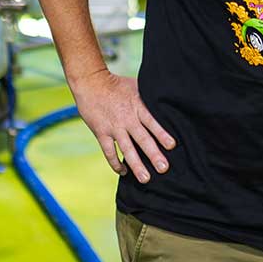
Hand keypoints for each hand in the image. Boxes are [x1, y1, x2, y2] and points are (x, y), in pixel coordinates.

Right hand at [68, 68, 175, 183]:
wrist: (91, 82)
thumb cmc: (116, 84)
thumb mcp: (137, 86)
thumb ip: (148, 98)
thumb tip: (166, 103)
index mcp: (137, 106)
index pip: (152, 122)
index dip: (162, 134)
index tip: (172, 146)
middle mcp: (127, 119)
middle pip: (142, 139)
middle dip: (153, 155)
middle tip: (163, 168)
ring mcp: (114, 127)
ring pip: (127, 149)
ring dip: (136, 165)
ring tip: (145, 179)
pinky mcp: (101, 132)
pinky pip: (109, 151)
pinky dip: (116, 163)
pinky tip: (123, 171)